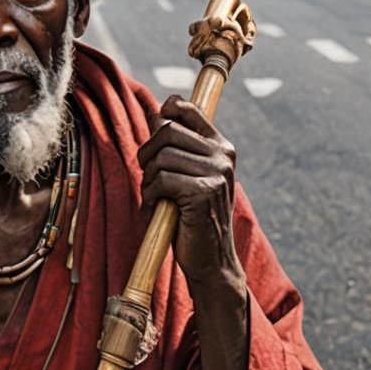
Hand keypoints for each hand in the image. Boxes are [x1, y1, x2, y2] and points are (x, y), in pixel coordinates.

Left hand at [136, 95, 246, 301]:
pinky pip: (161, 179)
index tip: (157, 126)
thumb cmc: (193, 217)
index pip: (189, 109)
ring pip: (161, 157)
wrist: (212, 260)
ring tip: (156, 195)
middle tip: (148, 174)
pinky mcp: (203, 192)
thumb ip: (177, 146)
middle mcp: (223, 156)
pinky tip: (157, 205)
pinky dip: (150, 194)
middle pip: (167, 131)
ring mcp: (216, 173)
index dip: (166, 112)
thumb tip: (156, 113)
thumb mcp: (188, 175)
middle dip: (147, 152)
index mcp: (222, 147)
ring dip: (148, 178)